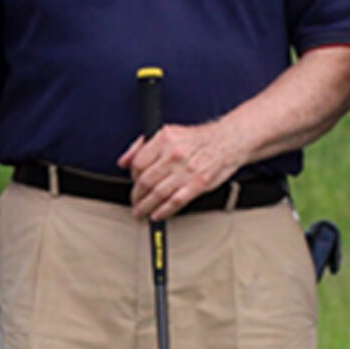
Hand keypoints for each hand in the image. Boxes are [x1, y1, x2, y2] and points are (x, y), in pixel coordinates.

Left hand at [119, 122, 243, 219]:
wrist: (226, 142)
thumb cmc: (198, 140)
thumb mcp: (167, 133)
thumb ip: (142, 146)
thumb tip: (123, 162)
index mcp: (164, 139)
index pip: (138, 163)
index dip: (131, 177)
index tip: (133, 184)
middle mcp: (174, 154)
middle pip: (145, 181)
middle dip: (136, 196)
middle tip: (135, 203)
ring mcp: (186, 170)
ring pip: (158, 194)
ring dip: (146, 207)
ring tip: (141, 212)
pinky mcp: (198, 184)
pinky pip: (175, 202)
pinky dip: (163, 211)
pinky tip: (157, 215)